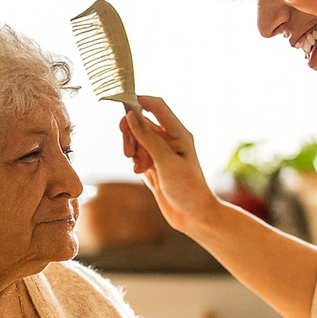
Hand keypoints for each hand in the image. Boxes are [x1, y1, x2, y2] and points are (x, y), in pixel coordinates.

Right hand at [119, 97, 220, 231]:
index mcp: (179, 133)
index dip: (140, 101)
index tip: (123, 106)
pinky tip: (140, 172)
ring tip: (137, 164)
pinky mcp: (154, 166)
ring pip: (137, 139)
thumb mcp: (166, 162)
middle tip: (128, 150)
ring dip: (132, 149)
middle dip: (131, 133)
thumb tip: (132, 116)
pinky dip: (135, 161)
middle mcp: (170, 140)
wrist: (194, 216)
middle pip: (142, 123)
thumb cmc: (188, 188)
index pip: (157, 107)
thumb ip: (148, 138)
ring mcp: (161, 153)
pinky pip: (138, 154)